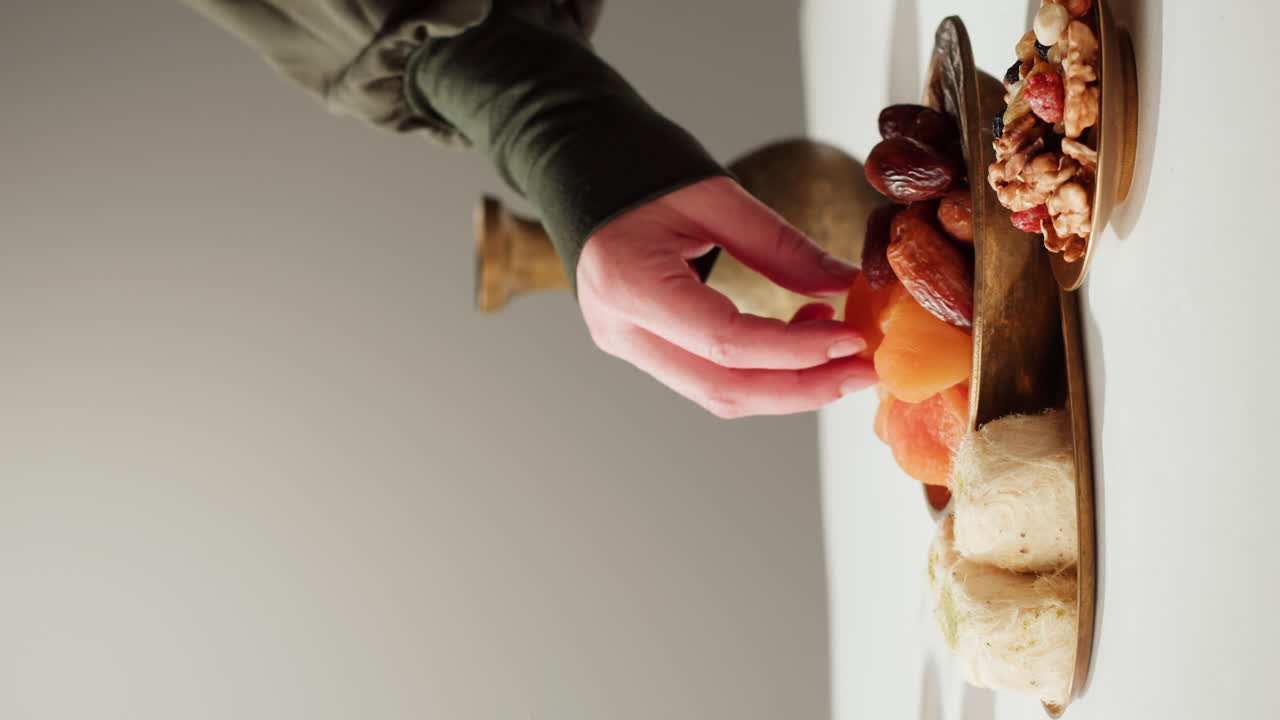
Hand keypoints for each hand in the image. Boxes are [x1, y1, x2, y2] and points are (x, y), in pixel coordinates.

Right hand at [576, 176, 876, 417]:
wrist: (581, 166)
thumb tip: (845, 284)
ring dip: (786, 384)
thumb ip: (781, 247)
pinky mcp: (641, 345)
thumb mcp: (716, 196)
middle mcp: (620, 328)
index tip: (852, 340)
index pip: (724, 342)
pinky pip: (708, 376)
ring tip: (839, 351)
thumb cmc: (640, 170)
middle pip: (722, 387)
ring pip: (718, 393)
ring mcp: (626, 343)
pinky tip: (800, 341)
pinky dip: (761, 370)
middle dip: (802, 386)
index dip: (796, 350)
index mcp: (629, 282)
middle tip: (862, 369)